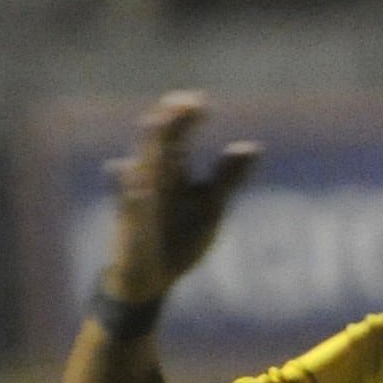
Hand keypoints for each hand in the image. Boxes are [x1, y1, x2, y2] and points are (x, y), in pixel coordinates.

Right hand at [103, 92, 260, 301]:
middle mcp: (150, 182)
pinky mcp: (129, 232)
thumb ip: (228, 177)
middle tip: (177, 104)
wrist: (154, 280)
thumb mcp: (210, 206)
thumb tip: (254, 147)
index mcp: (170, 173)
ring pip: (138, 173)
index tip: (199, 101)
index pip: (175, 137)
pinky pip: (129, 216)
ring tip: (155, 129)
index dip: (184, 118)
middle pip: (155, 146)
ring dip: (147, 153)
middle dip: (165, 126)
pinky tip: (140, 190)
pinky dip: (133, 202)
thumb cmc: (179, 237)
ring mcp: (136, 205)